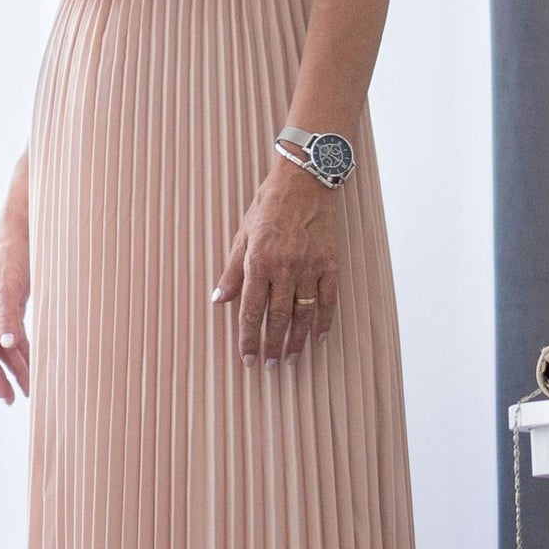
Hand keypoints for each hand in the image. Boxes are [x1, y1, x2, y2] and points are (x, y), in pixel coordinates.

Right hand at [0, 230, 32, 402]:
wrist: (21, 231)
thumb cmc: (10, 254)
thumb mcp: (9, 286)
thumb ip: (8, 316)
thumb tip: (7, 345)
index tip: (4, 392)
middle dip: (3, 376)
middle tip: (15, 398)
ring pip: (6, 347)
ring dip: (17, 367)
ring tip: (30, 388)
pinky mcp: (13, 307)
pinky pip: (16, 336)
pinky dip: (24, 351)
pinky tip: (34, 364)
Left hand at [211, 165, 338, 361]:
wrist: (305, 181)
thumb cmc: (269, 205)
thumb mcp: (242, 235)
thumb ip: (232, 271)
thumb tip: (218, 300)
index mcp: (258, 262)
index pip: (250, 310)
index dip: (248, 338)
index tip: (247, 358)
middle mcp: (284, 268)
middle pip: (278, 318)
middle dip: (273, 346)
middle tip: (270, 367)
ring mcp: (310, 267)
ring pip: (304, 314)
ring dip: (297, 340)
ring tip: (292, 360)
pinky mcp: (330, 263)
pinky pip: (329, 299)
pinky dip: (324, 321)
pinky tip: (318, 338)